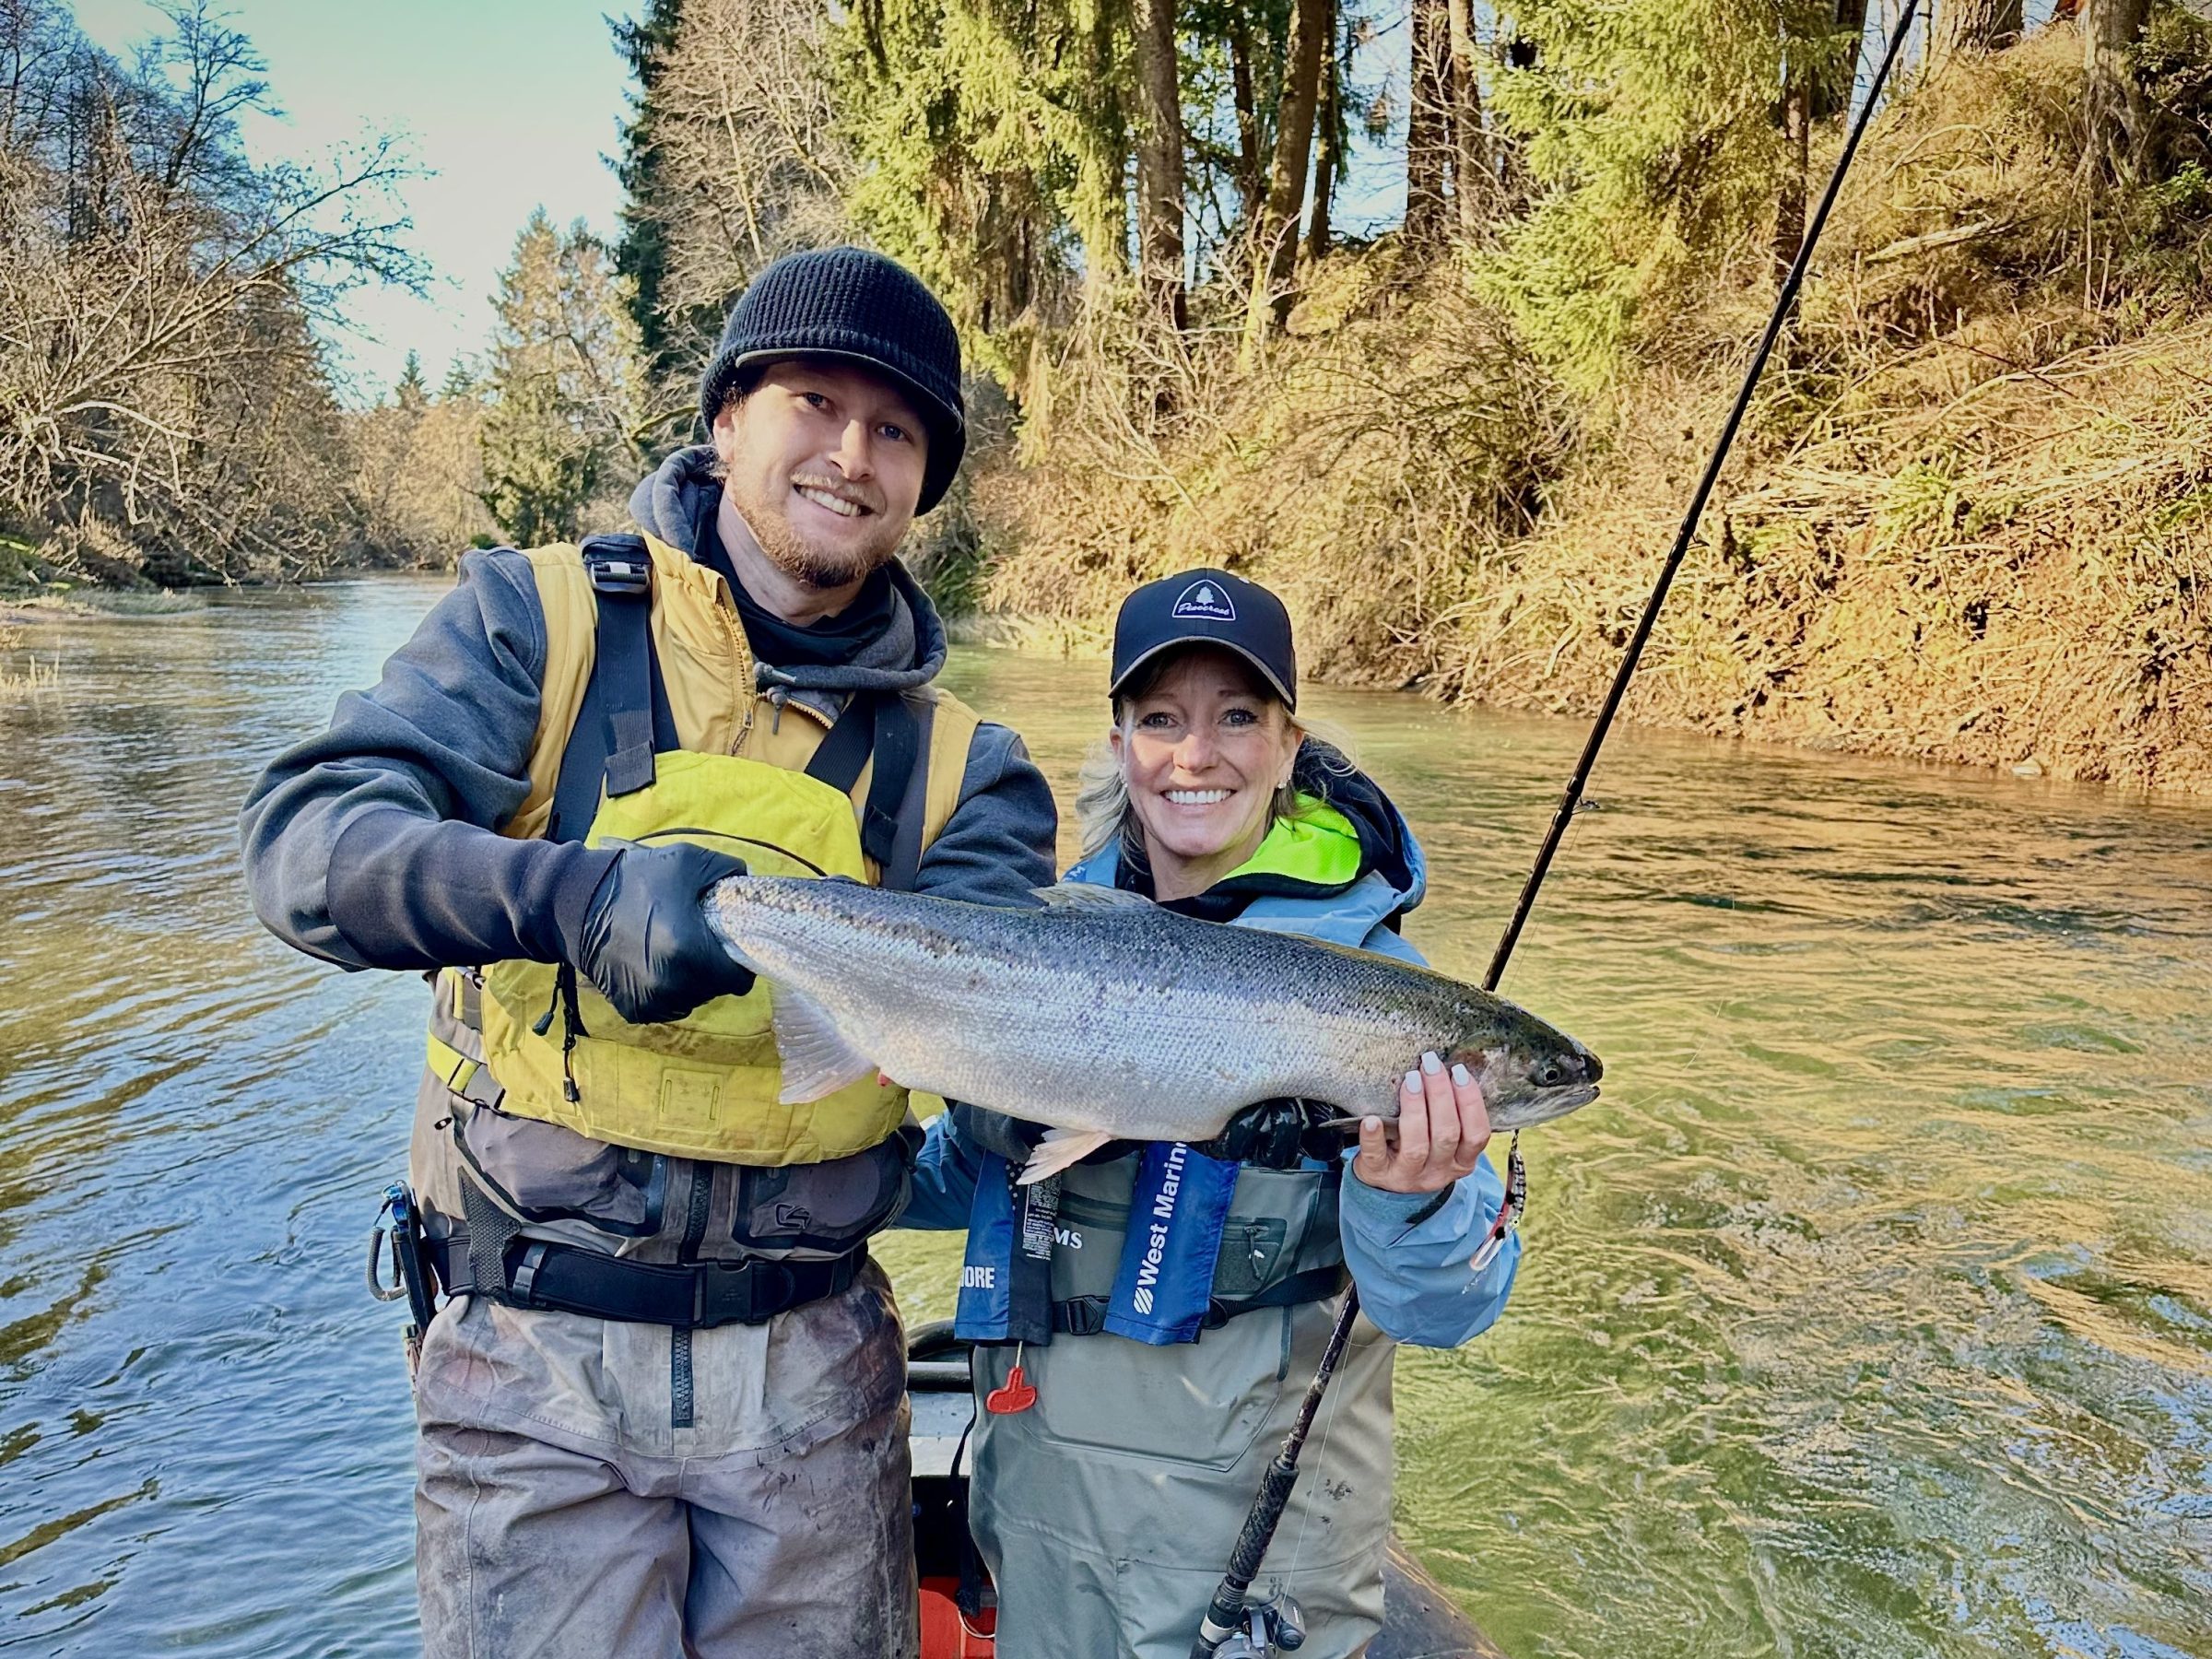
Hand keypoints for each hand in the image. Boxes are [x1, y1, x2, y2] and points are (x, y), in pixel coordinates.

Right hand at [570, 843, 753, 1024]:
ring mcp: (651, 1003)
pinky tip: (652, 963)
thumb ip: (727, 872)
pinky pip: (666, 1005)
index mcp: (689, 952)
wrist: (574, 903)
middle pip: (716, 989)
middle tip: (697, 942)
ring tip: (672, 950)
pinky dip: (667, 989)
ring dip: (691, 980)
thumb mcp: (687, 861)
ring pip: (692, 999)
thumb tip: (747, 884)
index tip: (725, 944)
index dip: (738, 961)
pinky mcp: (633, 1010)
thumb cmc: (634, 879)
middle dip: (713, 968)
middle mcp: (672, 986)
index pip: (739, 978)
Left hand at [1353, 1051, 1489, 1194]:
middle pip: (1446, 1135)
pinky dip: (1374, 1137)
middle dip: (1440, 1095)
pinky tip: (1371, 1119)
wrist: (1386, 1182)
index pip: (1476, 1134)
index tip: (1459, 1071)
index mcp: (1462, 1161)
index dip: (1470, 1102)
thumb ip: (1451, 1114)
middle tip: (1430, 1064)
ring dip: (1415, 1108)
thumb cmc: (1420, 1149)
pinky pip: (1376, 1156)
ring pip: (1417, 1146)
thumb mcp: (1443, 1140)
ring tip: (1411, 1079)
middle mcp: (1439, 1172)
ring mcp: (1408, 1175)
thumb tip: (1450, 1069)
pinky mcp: (1379, 1174)